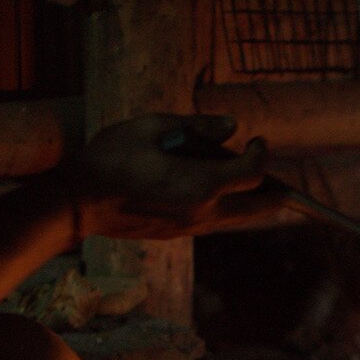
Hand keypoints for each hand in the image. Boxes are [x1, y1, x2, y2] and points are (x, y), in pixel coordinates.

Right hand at [69, 113, 281, 239]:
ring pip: (239, 219)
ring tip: (255, 183)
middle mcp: (204, 212)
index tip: (259, 140)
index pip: (253, 173)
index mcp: (201, 184)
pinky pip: (217, 222)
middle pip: (259, 207)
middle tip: (281, 179)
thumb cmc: (111, 157)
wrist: (79, 203)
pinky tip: (221, 191)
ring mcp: (192, 227)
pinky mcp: (179, 234)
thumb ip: (196, 125)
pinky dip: (229, 207)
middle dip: (276, 192)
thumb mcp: (152, 126)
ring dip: (253, 202)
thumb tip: (232, 126)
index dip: (263, 154)